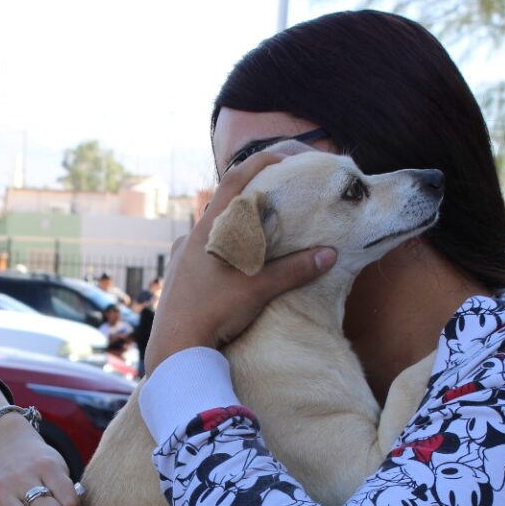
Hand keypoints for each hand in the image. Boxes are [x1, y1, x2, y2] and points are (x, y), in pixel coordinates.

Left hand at [146, 152, 336, 372]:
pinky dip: (225, 247)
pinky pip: (204, 251)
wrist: (175, 349)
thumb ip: (294, 270)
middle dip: (251, 194)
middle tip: (278, 192)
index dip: (259, 162)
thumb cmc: (213, 314)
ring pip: (212, 229)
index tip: (284, 156)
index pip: (234, 181)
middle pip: (222, 203)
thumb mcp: (258, 290)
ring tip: (262, 229)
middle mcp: (191, 237)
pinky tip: (237, 261)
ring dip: (236, 224)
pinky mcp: (179, 277)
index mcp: (208, 230)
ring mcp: (181, 257)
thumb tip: (329, 254)